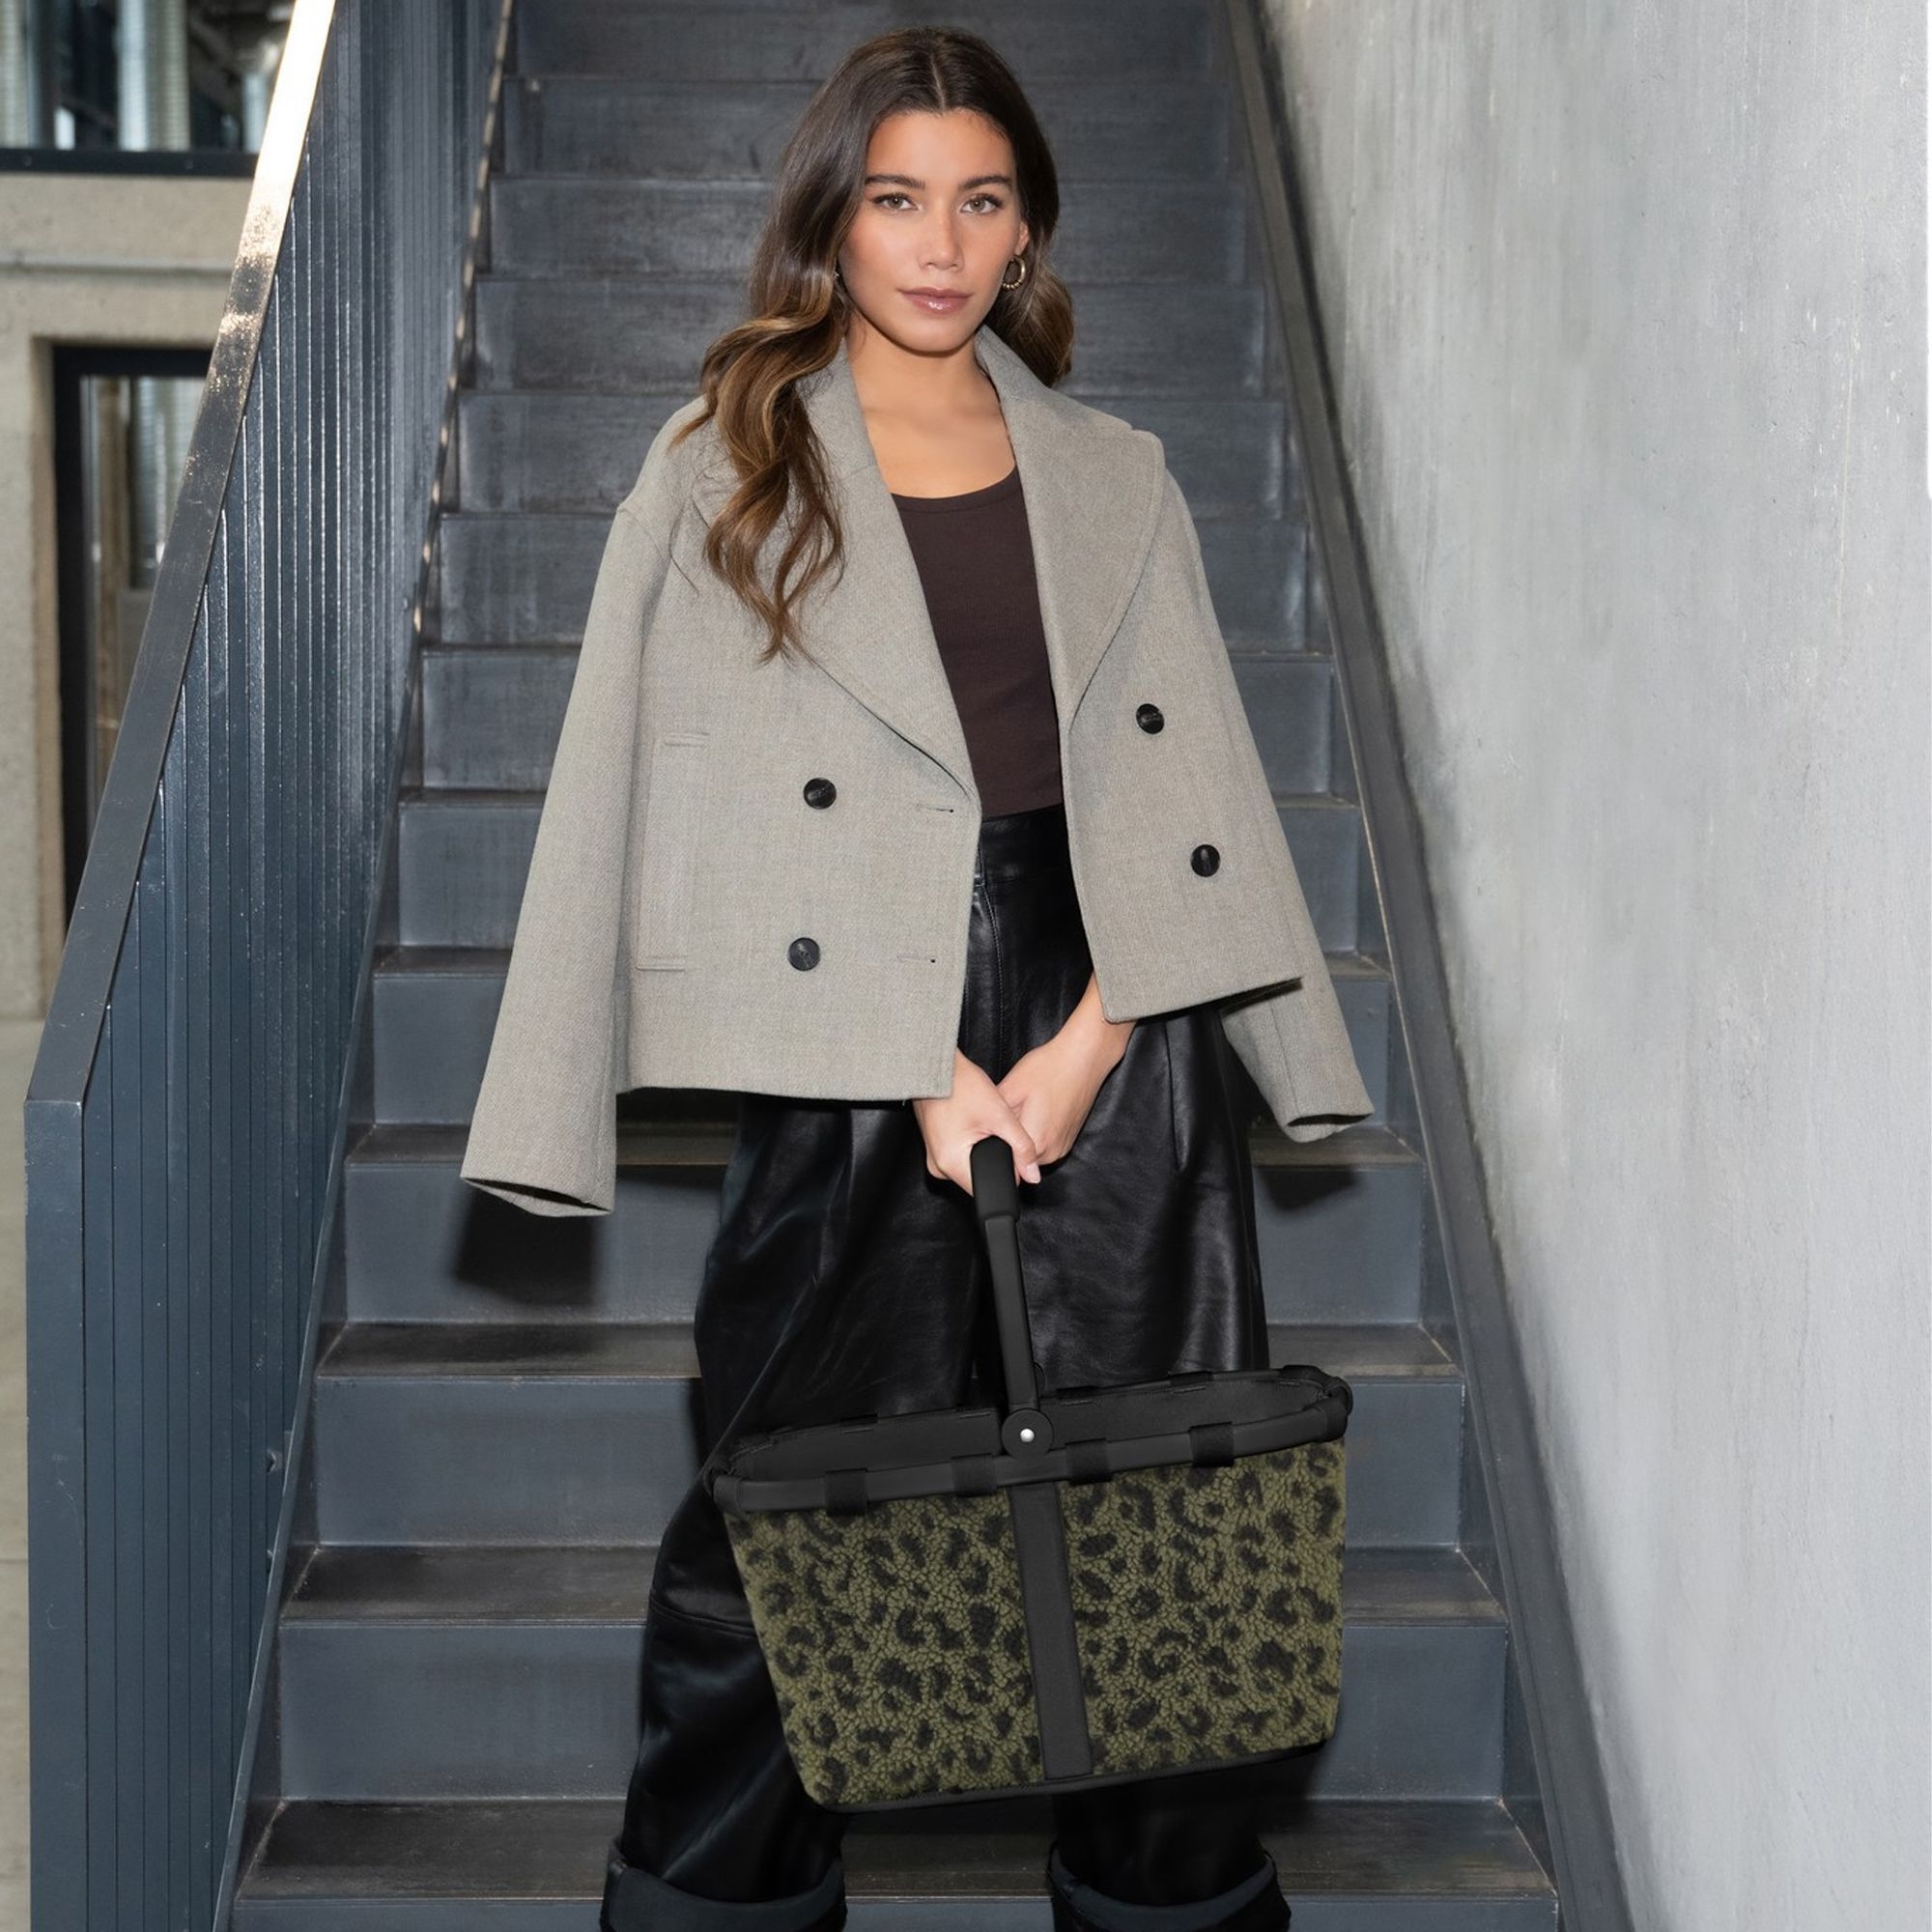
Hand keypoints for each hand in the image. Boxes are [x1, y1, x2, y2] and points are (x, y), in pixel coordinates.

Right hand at [911, 1047, 1041, 1192]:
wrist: (934, 1066)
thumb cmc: (960, 1085)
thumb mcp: (999, 1116)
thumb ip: (1021, 1147)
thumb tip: (1032, 1173)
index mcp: (951, 1163)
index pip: (989, 1185)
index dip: (1006, 1170)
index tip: (1005, 1147)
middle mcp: (938, 1166)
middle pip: (979, 1175)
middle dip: (992, 1155)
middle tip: (989, 1127)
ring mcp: (934, 1157)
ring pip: (969, 1164)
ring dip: (980, 1148)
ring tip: (977, 1121)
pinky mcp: (935, 1148)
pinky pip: (959, 1154)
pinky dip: (969, 1142)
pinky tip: (969, 1122)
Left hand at [994, 970, 1133, 1169]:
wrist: (1085, 1057)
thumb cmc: (1051, 1068)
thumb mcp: (1011, 1089)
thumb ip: (993, 1120)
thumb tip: (978, 1133)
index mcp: (1035, 1144)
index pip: (1002, 1159)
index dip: (991, 1143)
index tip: (987, 1127)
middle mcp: (1051, 1153)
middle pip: (1015, 1157)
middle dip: (1007, 1138)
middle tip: (1007, 1111)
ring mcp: (1062, 1148)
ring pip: (1030, 1150)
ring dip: (1022, 1135)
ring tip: (1026, 1108)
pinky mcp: (1068, 1140)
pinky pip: (1044, 1143)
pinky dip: (1036, 1130)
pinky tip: (1038, 1109)